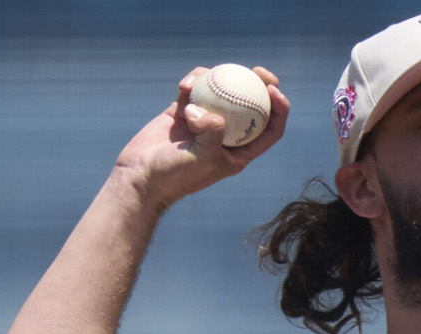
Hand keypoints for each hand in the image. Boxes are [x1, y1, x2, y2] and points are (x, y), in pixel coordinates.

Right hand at [112, 66, 290, 208]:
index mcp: (241, 151)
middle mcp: (226, 134)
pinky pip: (195, 88)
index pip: (270, 129)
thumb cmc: (175, 176)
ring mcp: (205, 119)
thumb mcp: (201, 160)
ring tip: (205, 78)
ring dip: (216, 79)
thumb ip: (211, 134)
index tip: (275, 91)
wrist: (140, 176)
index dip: (280, 109)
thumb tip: (213, 113)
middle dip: (259, 84)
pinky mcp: (183, 109)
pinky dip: (192, 82)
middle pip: (251, 104)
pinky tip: (184, 85)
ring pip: (221, 91)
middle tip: (257, 70)